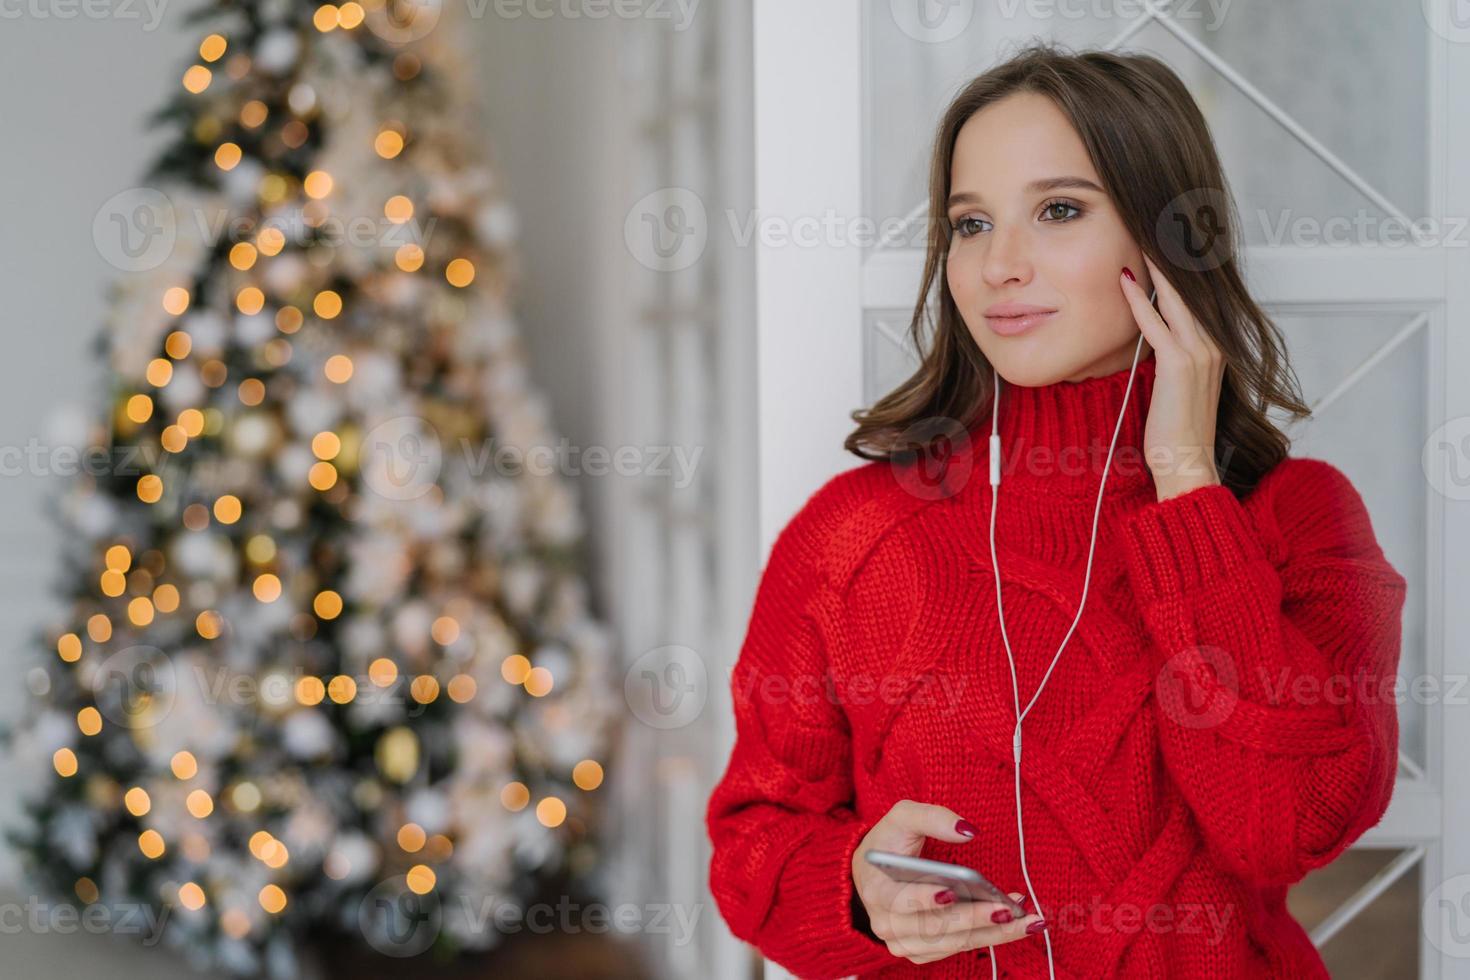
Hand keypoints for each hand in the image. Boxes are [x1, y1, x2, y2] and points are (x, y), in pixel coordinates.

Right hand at [851, 799, 1045, 964]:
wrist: (875, 873)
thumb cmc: (889, 843)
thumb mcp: (902, 818)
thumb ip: (932, 817)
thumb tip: (968, 830)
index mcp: (877, 891)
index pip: (900, 901)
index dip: (924, 899)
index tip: (951, 892)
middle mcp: (887, 925)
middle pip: (934, 928)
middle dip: (973, 918)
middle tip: (1006, 908)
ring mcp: (905, 942)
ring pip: (953, 943)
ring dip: (992, 932)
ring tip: (1025, 918)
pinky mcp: (923, 951)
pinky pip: (960, 947)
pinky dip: (989, 936)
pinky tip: (1014, 923)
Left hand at [1120, 255, 1225, 500]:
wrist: (1186, 463)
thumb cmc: (1176, 429)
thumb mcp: (1178, 384)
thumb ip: (1172, 354)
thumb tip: (1153, 331)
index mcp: (1215, 347)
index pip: (1198, 295)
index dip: (1182, 266)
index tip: (1164, 238)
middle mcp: (1213, 345)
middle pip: (1192, 287)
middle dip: (1173, 253)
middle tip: (1154, 223)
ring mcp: (1200, 353)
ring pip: (1177, 298)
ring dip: (1158, 265)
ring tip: (1142, 235)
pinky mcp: (1179, 365)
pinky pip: (1156, 324)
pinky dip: (1141, 300)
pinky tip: (1126, 279)